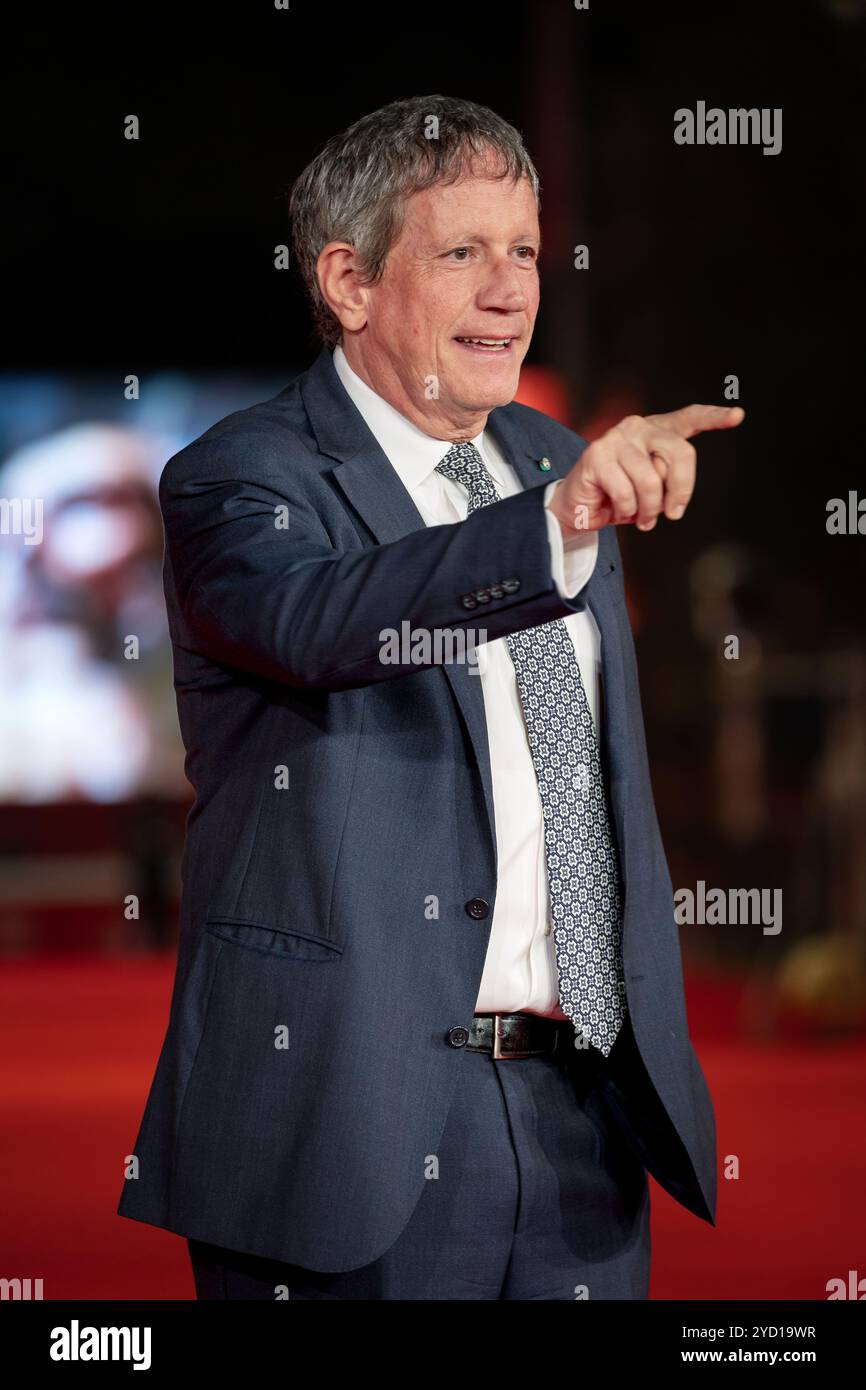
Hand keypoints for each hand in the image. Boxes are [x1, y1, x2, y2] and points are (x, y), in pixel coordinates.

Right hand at [548, 404, 744, 536]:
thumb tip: (671, 496)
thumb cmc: (619, 495)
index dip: (714, 417)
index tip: (738, 416)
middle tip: (673, 513)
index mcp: (655, 431)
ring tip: (640, 517)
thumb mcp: (651, 487)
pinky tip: (618, 511)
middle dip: (680, 490)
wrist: (577, 505)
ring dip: (648, 510)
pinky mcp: (596, 457)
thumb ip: (666, 480)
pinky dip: (627, 511)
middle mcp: (637, 427)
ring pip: (651, 481)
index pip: (689, 418)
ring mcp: (615, 439)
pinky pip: (626, 493)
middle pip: (679, 454)